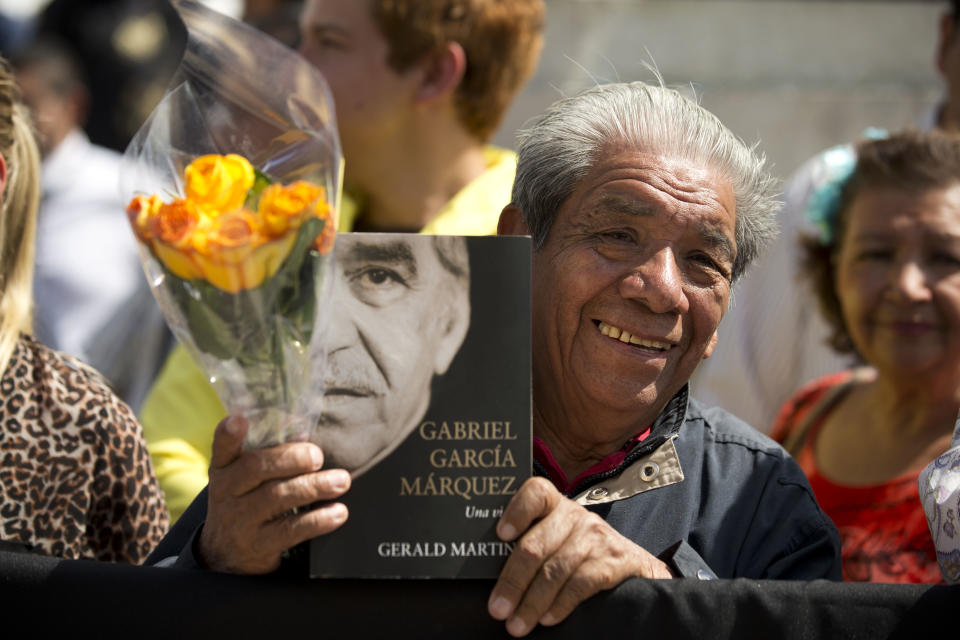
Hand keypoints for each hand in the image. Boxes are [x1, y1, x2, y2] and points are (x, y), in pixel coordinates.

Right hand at [197, 415, 350, 573]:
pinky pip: (291, 530)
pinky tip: (339, 512)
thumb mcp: (244, 478)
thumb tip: (304, 430)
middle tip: (317, 456)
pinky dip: (318, 520)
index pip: (222, 447)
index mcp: (224, 468)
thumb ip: (269, 455)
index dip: (229, 434)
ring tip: (342, 480)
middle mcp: (226, 492)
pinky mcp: (259, 545)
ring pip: (277, 498)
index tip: (240, 419)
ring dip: (314, 486)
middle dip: (291, 459)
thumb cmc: (247, 500)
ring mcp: (240, 520)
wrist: (228, 554)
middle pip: (256, 468)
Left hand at [487, 477, 671, 636]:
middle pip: (536, 545)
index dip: (516, 511)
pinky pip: (580, 584)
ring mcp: (596, 537)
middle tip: (497, 609)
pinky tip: (547, 618)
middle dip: (513, 581)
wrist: (634, 564)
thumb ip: (532, 542)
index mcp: (555, 505)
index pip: (536, 492)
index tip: (500, 535)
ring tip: (516, 625)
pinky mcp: (614, 560)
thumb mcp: (557, 536)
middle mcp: (575, 515)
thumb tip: (487, 569)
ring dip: (532, 602)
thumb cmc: (580, 552)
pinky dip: (560, 604)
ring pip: (555, 570)